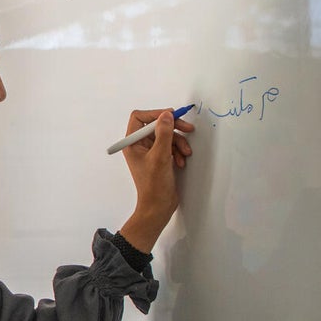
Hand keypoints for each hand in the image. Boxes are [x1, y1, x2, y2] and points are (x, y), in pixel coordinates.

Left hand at [118, 108, 194, 251]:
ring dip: (179, 143)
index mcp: (132, 143)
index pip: (139, 117)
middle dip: (173, 128)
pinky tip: (181, 162)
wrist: (158, 206)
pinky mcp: (160, 158)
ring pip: (167, 136)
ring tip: (185, 154)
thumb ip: (164, 134)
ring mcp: (150, 152)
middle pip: (156, 125)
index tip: (171, 116)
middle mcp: (139, 145)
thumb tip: (166, 115)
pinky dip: (178, 151)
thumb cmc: (154, 185)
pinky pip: (171, 146)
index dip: (155, 114)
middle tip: (188, 128)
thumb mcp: (160, 156)